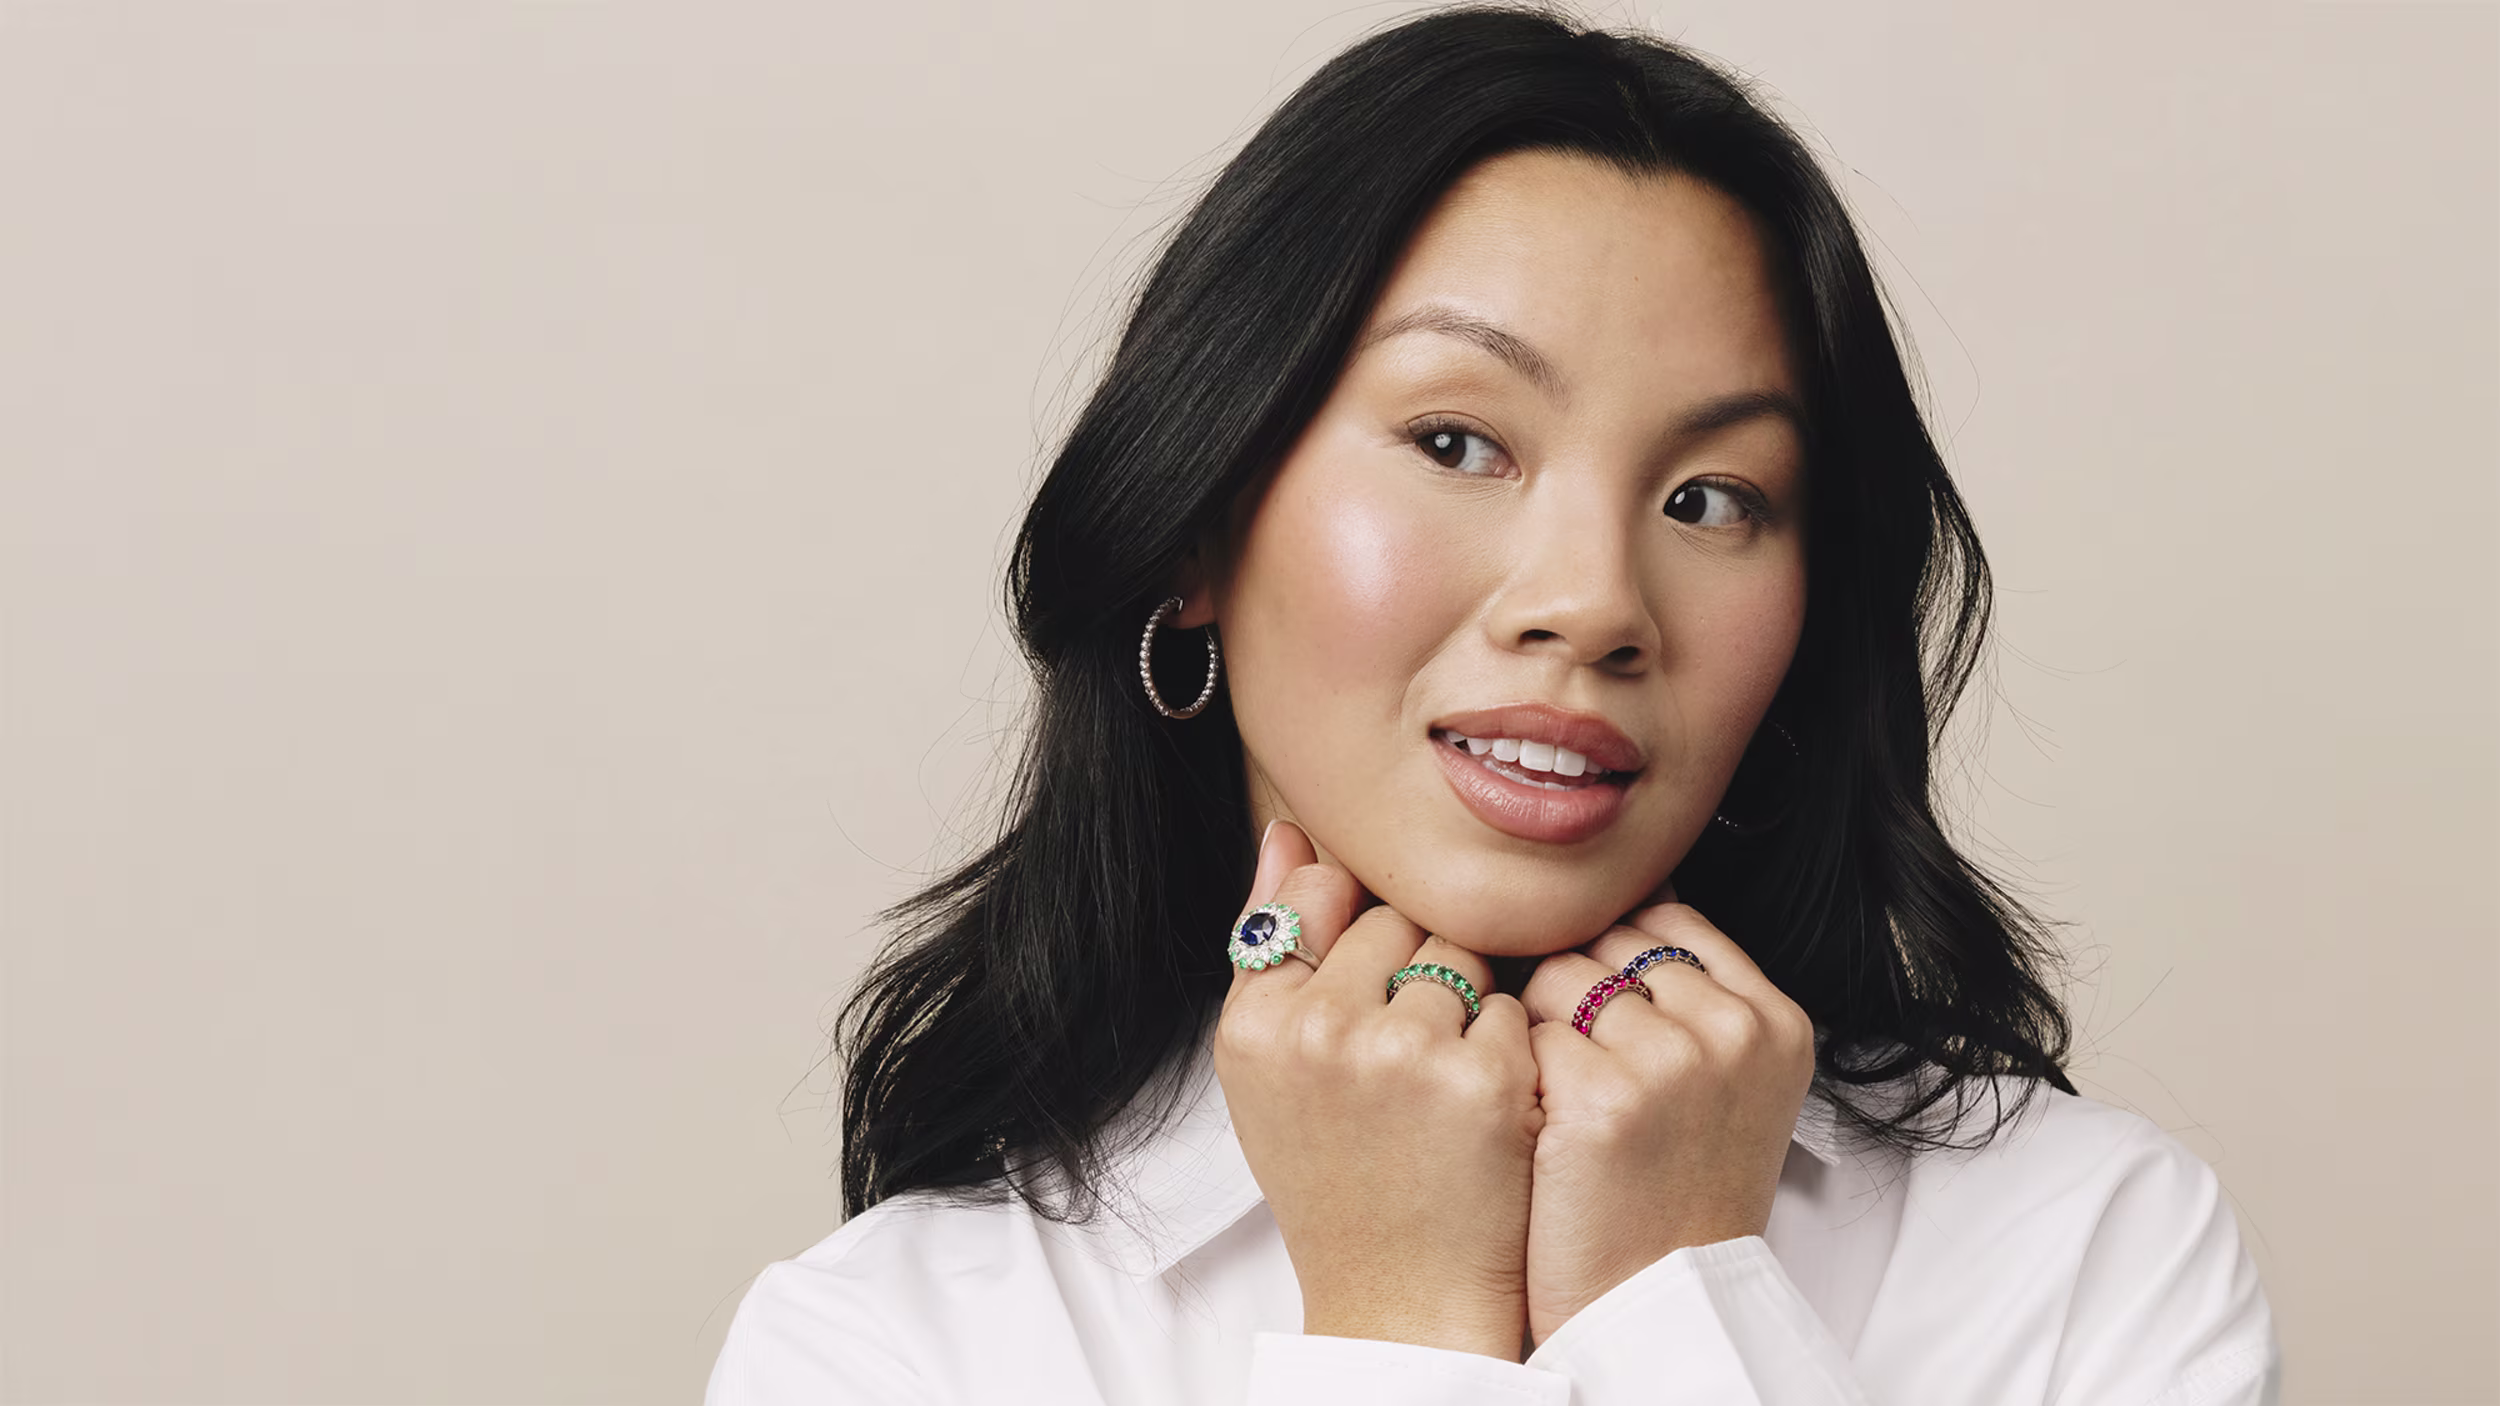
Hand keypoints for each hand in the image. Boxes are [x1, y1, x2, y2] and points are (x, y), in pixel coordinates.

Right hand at [1213, 820, 1543, 1359]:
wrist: (1399, 1294)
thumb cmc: (1335, 1170)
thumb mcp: (1270, 1062)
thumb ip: (1273, 941)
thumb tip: (1287, 829)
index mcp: (1254, 1021)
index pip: (1321, 891)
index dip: (1356, 940)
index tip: (1363, 995)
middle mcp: (1319, 1029)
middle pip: (1397, 917)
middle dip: (1413, 970)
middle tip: (1402, 1061)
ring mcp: (1403, 1053)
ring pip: (1460, 953)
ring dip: (1464, 1004)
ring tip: (1438, 1086)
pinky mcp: (1484, 1081)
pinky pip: (1510, 1008)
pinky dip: (1509, 1052)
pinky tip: (1483, 1112)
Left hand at [1517, 898, 1818, 1345]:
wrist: (1655, 1301)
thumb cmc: (1678, 1192)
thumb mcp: (1731, 1086)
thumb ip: (1700, 1000)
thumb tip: (1629, 905)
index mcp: (1776, 1021)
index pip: (1671, 918)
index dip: (1614, 950)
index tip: (1596, 999)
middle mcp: (1732, 1030)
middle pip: (1610, 939)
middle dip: (1573, 984)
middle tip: (1569, 1056)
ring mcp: (1670, 1059)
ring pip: (1561, 976)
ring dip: (1539, 1025)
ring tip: (1553, 1092)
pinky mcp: (1601, 1096)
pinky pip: (1527, 1032)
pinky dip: (1517, 1069)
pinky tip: (1534, 1120)